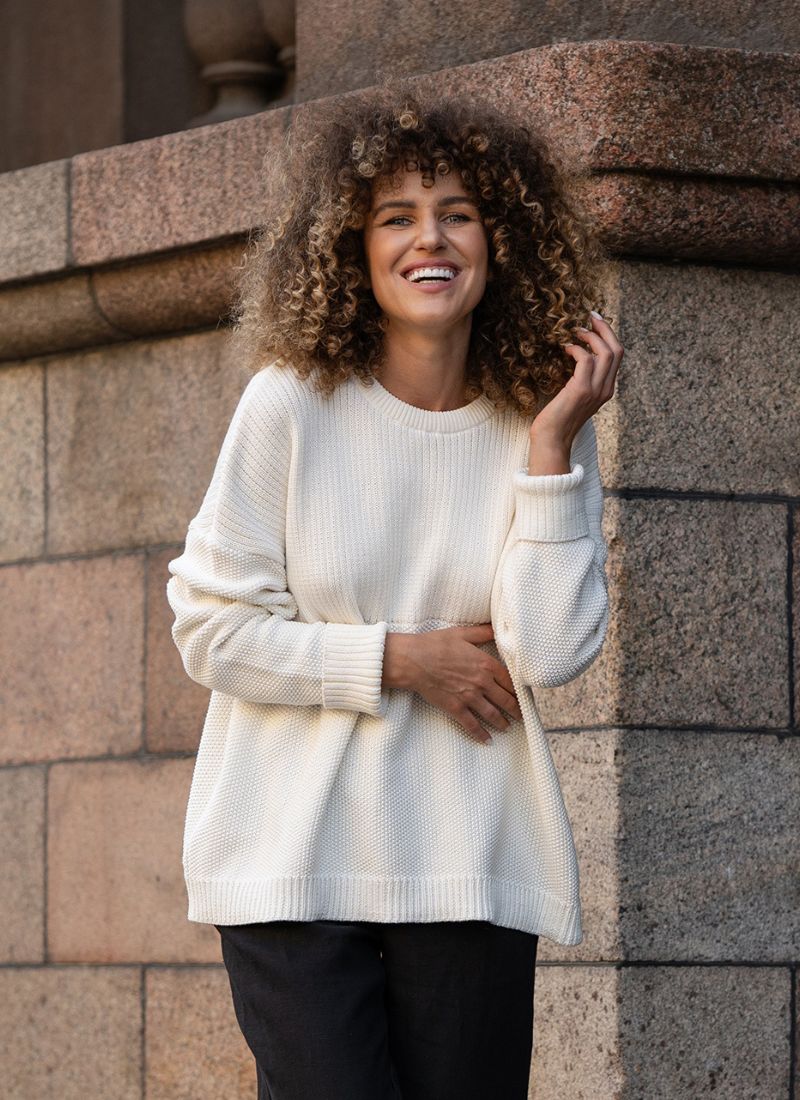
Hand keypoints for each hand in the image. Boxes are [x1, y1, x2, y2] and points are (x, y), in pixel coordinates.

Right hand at [382, 624, 521, 744]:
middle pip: (505, 700)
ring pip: (492, 714)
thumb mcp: (461, 633)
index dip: (518, 690)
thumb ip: (482, 632)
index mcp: (486, 664)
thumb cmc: (435, 644)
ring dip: (502, 722)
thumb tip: (495, 627)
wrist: (414, 660)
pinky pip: (472, 724)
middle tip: (522, 717)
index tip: (522, 696)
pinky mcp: (456, 708)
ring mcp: (470, 697)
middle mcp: (482, 682)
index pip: (509, 680)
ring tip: (507, 727)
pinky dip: (481, 734)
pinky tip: (487, 740)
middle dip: (516, 710)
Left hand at [530, 311, 622, 452]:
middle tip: (591, 315)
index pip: (617, 356)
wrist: (551, 440)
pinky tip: (566, 348)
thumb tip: (576, 360)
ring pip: (606, 352)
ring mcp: (595, 390)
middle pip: (617, 350)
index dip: (608, 335)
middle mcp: (605, 390)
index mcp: (606, 390)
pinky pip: (586, 359)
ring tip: (576, 331)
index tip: (596, 322)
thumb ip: (582, 381)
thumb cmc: (557, 420)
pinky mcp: (581, 390)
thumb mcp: (575, 398)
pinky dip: (577, 348)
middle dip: (605, 328)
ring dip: (591, 336)